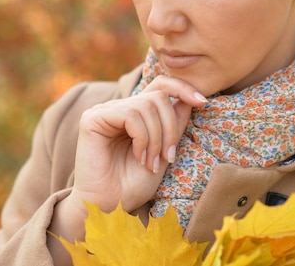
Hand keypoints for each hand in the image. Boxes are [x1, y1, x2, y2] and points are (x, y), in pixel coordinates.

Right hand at [69, 75, 207, 213]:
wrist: (109, 208)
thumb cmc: (133, 185)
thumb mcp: (163, 153)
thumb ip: (174, 126)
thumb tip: (190, 99)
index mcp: (134, 113)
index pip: (159, 85)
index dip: (182, 87)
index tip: (202, 102)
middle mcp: (118, 108)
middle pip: (158, 96)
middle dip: (170, 127)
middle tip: (167, 157)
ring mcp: (104, 111)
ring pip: (146, 105)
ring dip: (156, 138)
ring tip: (150, 162)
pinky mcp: (92, 119)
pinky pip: (130, 115)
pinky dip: (142, 138)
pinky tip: (138, 157)